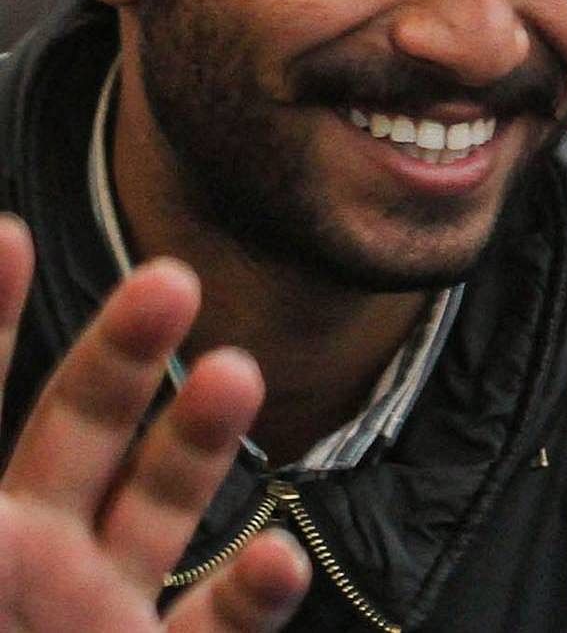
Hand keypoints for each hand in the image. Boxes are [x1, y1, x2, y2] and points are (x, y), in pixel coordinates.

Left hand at [0, 220, 311, 630]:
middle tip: (168, 277)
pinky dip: (256, 593)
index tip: (8, 232)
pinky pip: (220, 623)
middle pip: (84, 425)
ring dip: (202, 435)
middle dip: (124, 349)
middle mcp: (33, 554)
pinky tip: (280, 558)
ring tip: (235, 371)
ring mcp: (97, 609)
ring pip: (162, 501)